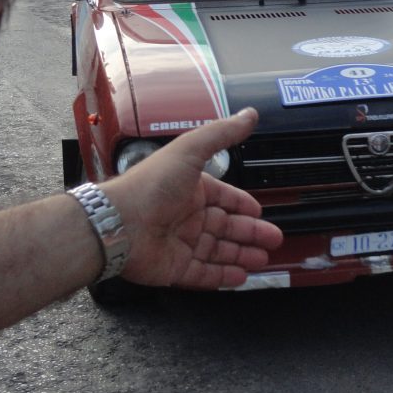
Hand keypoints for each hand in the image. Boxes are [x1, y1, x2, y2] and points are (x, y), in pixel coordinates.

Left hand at [102, 109, 282, 289]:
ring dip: (242, 254)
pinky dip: (223, 277)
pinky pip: (204, 274)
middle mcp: (187, 215)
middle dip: (251, 233)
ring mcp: (181, 243)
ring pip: (219, 251)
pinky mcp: (174, 268)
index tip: (259, 211)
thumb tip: (250, 114)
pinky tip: (240, 277)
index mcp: (191, 188)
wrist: (118, 223)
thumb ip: (222, 133)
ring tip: (263, 259)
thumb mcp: (190, 150)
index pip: (224, 197)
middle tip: (273, 238)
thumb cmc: (151, 184)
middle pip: (226, 227)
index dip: (242, 204)